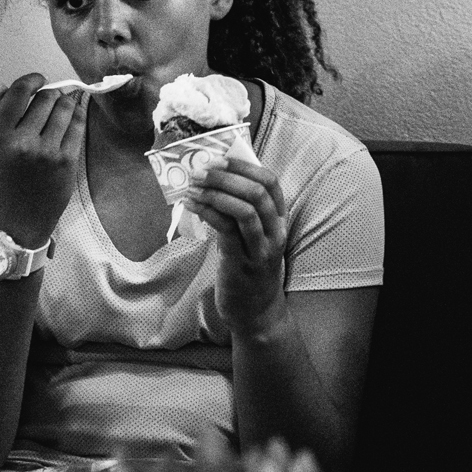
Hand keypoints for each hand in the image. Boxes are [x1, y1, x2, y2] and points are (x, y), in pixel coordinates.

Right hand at [0, 73, 85, 246]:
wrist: (17, 222)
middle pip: (46, 98)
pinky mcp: (67, 162)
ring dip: (67, 102)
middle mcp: (21, 142)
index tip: (40, 81)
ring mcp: (46, 152)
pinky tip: (74, 116)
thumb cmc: (3, 182)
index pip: (19, 93)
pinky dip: (78, 116)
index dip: (33, 80)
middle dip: (51, 93)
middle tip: (52, 98)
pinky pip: (78, 126)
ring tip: (63, 106)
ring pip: (65, 108)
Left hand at [188, 155, 289, 340]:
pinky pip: (227, 230)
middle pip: (257, 193)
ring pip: (245, 210)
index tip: (220, 158)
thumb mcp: (253, 236)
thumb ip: (242, 212)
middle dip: (226, 177)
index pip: (271, 182)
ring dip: (216, 193)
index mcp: (280, 220)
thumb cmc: (250, 269)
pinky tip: (192, 205)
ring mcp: (261, 249)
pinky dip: (208, 212)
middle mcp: (276, 232)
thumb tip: (214, 182)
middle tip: (200, 170)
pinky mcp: (242, 263)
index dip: (244, 166)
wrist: (256, 312)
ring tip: (193, 186)